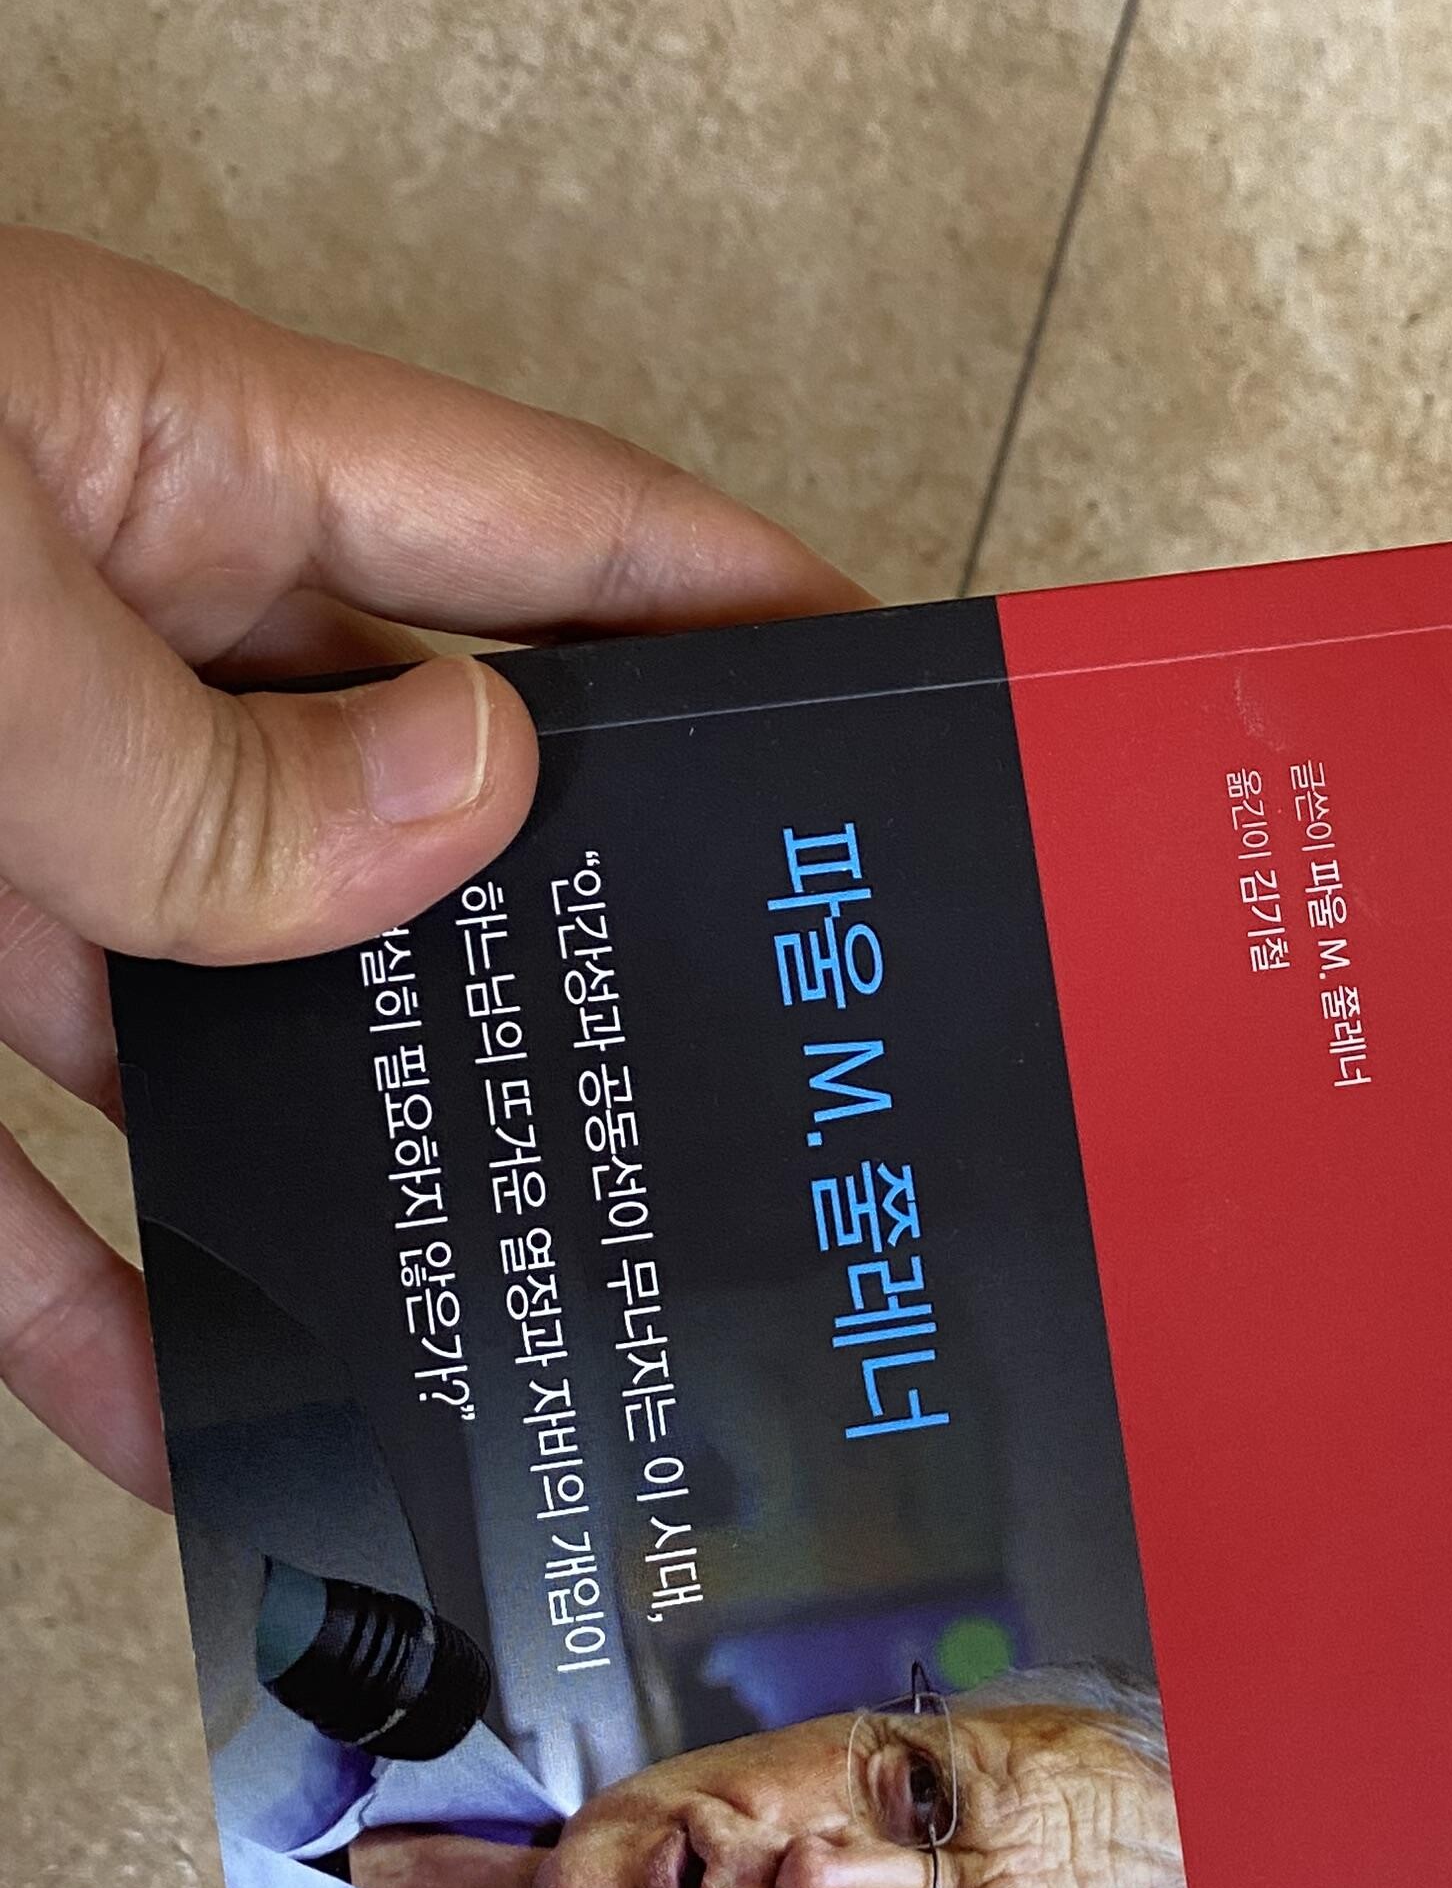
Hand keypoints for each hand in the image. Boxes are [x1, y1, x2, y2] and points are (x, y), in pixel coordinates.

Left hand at [0, 233, 869, 1506]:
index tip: (923, 748)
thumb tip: (475, 802)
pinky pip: (1, 1169)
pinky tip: (200, 1435)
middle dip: (588, 958)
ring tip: (532, 1334)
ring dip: (352, 1181)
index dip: (757, 621)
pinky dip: (89, 1301)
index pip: (558, 534)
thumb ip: (210, 745)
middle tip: (775, 1125)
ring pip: (229, 1023)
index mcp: (187, 452)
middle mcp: (111, 633)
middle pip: (423, 809)